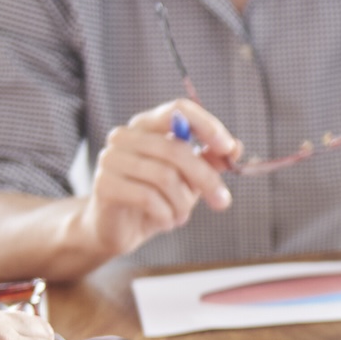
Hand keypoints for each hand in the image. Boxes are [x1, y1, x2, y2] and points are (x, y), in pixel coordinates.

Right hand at [74, 99, 240, 262]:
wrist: (116, 229)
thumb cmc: (153, 199)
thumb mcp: (187, 179)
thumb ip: (208, 161)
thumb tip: (236, 147)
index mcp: (146, 126)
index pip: (178, 110)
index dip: (207, 126)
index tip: (229, 148)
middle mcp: (125, 136)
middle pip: (176, 149)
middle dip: (206, 179)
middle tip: (223, 202)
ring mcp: (110, 158)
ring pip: (164, 177)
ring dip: (182, 203)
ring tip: (181, 216)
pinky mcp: (104, 184)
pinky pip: (148, 198)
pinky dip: (166, 215)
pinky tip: (165, 221)